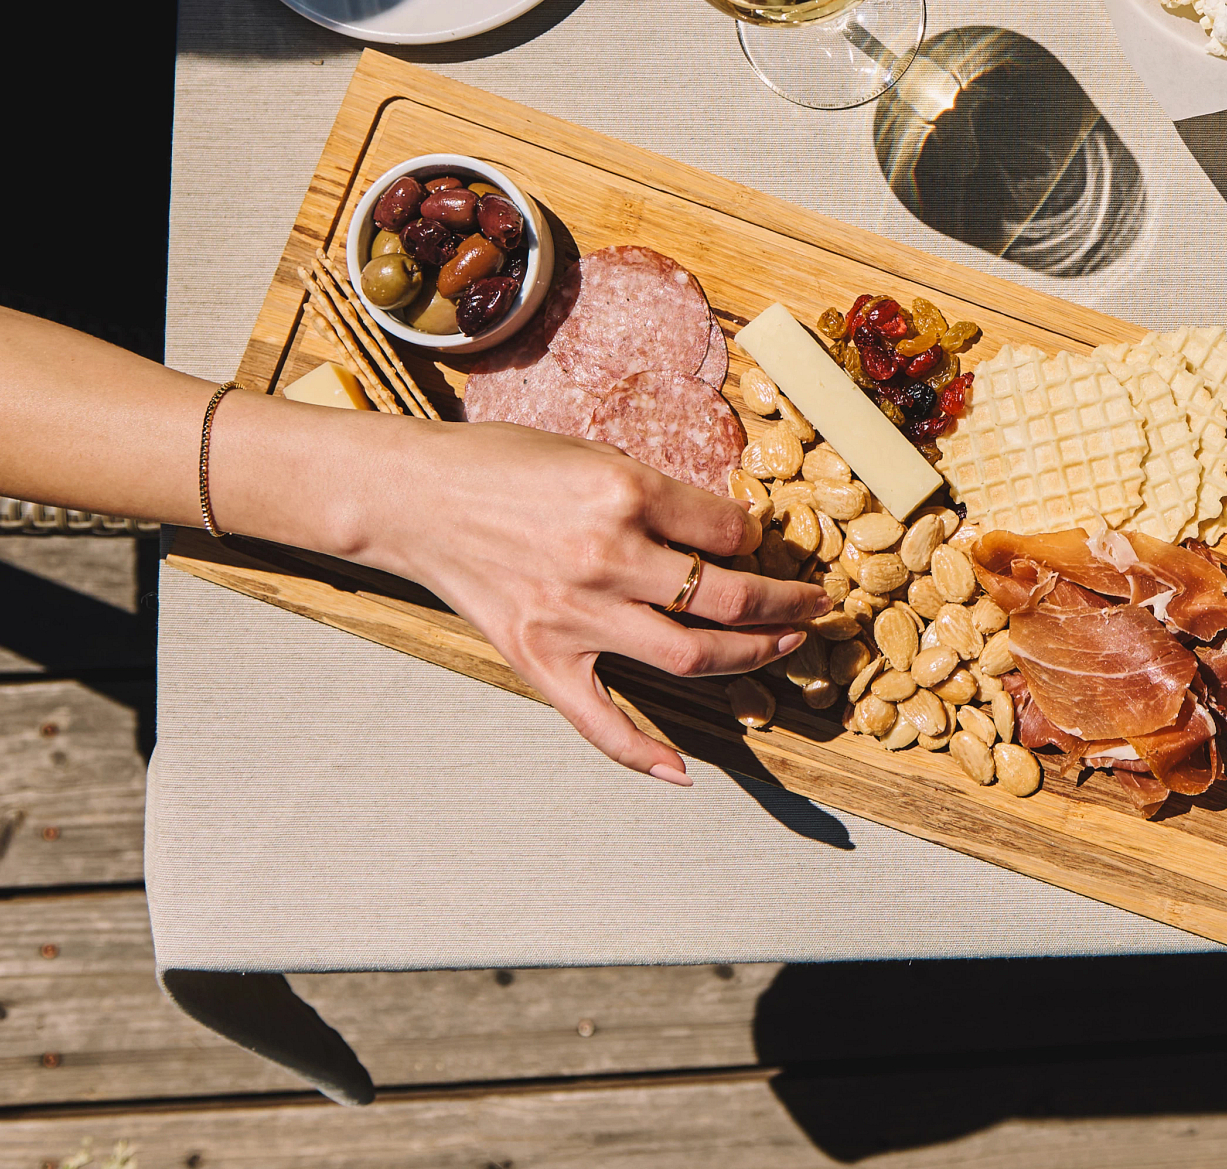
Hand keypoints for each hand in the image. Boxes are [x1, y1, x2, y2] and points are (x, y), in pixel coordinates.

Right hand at [356, 421, 829, 783]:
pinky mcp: (540, 659)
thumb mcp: (592, 452)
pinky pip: (600, 721)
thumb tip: (723, 529)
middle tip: (813, 603)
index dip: (759, 536)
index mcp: (625, 493)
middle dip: (784, 603)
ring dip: (750, 657)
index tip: (766, 541)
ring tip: (784, 649)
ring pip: (689, 655)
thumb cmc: (500, 464)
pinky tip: (683, 772)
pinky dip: (642, 754)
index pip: (727, 528)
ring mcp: (574, 617)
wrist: (413, 498)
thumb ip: (656, 494)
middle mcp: (607, 557)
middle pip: (725, 597)